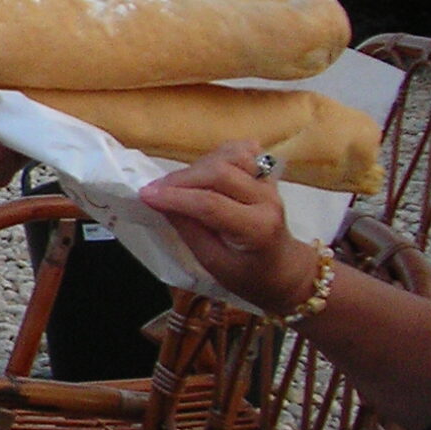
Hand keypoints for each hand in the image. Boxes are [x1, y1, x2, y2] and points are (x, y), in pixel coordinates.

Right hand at [137, 143, 319, 314]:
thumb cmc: (249, 277)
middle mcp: (266, 200)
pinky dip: (219, 154)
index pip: (210, 204)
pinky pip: (241, 152)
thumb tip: (162, 203)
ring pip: (230, 156)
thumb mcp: (214, 264)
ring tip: (179, 183)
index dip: (174, 197)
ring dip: (198, 165)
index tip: (145, 195)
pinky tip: (205, 168)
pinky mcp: (266, 176)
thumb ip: (189, 231)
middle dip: (181, 179)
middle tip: (155, 190)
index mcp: (256, 229)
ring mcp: (269, 184)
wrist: (286, 271)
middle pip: (219, 173)